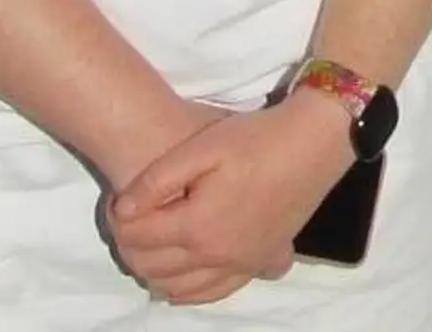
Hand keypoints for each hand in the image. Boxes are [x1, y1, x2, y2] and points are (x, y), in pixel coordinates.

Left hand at [107, 92, 354, 305]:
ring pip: (183, 288)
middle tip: (128, 220)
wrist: (314, 141)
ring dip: (156, 273)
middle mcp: (217, 256)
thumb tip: (123, 209)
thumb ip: (157, 180)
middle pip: (155, 267)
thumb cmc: (257, 138)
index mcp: (197, 227)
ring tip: (149, 246)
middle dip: (131, 247)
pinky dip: (192, 291)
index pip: (138, 237)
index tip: (117, 199)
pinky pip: (217, 292)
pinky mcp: (261, 261)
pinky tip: (184, 280)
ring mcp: (242, 264)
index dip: (118, 219)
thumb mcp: (203, 146)